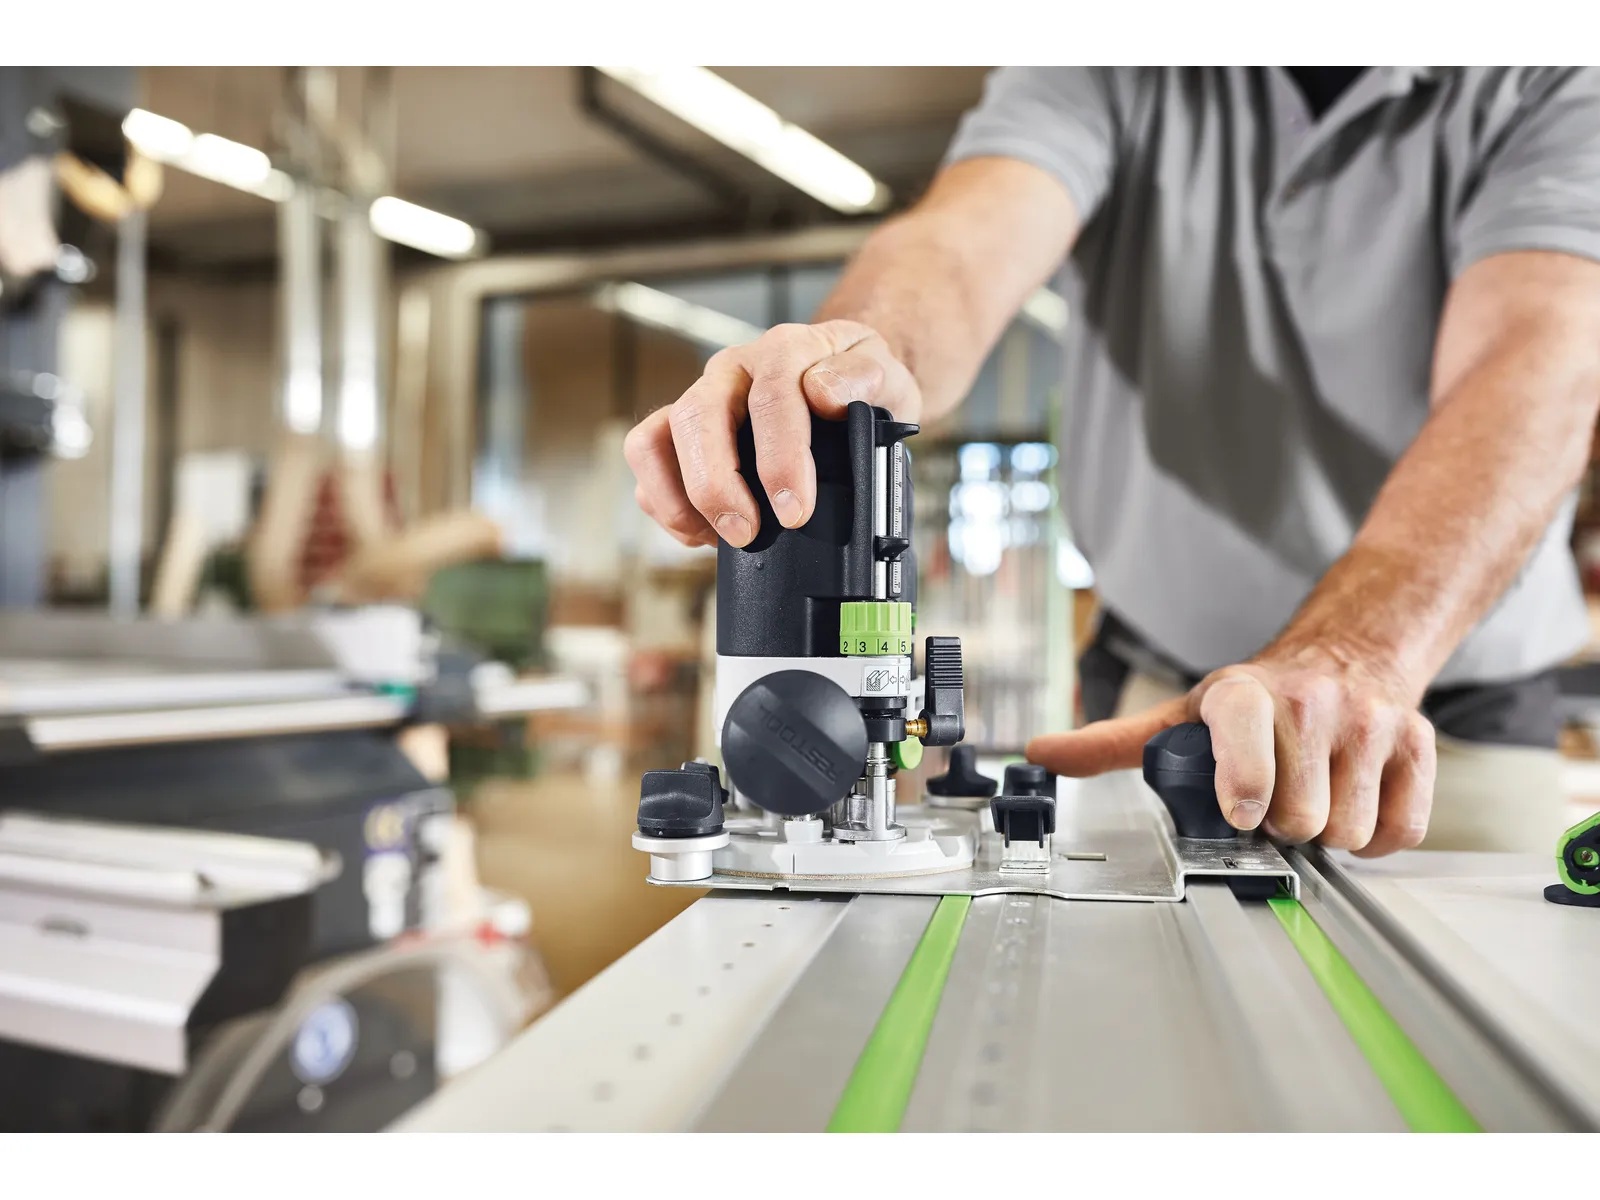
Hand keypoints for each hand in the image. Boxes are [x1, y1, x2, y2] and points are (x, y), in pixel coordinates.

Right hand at [623, 320, 920, 547]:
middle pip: (698, 417)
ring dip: (679, 497)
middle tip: (747, 534)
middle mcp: (733, 371)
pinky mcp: (681, 431)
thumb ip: (864, 380)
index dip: (779, 460)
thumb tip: (824, 394)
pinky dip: (665, 503)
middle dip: (716, 485)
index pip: (771, 397)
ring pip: (655, 437)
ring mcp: (702, 400)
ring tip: (716, 536)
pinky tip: (705, 531)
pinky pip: (648, 461)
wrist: (843, 382)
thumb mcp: (886, 376)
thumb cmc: (859, 386)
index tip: (795, 511)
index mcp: (784, 351)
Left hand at [1025, 647, 1437, 855]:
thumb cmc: (1256, 698)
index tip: (1241, 811)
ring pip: (1350, 830)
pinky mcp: (1417, 746)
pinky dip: (1376, 836)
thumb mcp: (1183, 713)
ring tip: (1309, 795)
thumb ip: (1112, 742)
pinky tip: (1351, 804)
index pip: (1247, 742)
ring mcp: (1370, 724)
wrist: (1346, 651)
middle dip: (1281, 824)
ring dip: (1327, 829)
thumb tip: (1039, 754)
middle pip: (1300, 818)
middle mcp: (1311, 702)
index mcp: (1243, 695)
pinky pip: (1400, 831)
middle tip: (1271, 799)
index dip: (1245, 787)